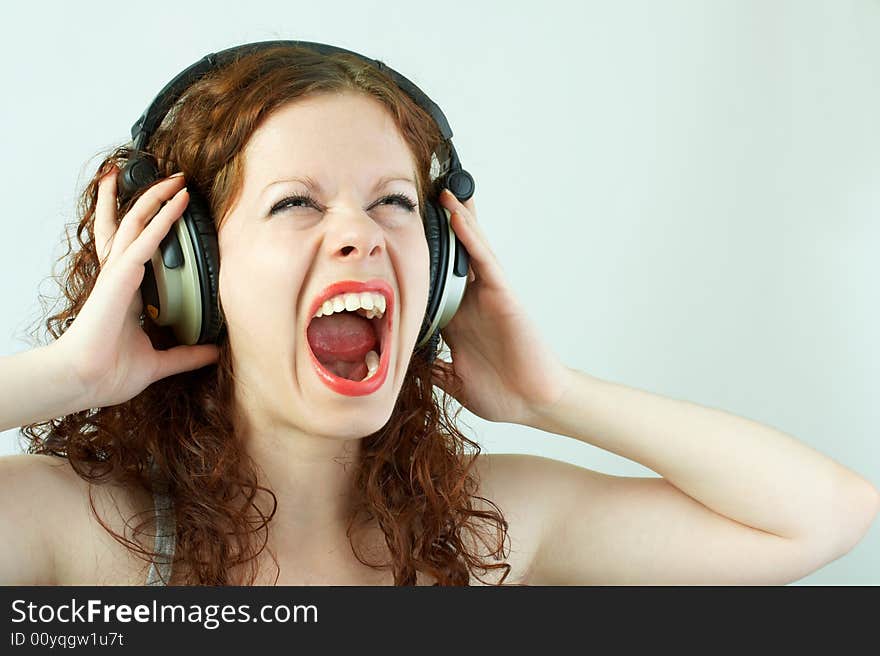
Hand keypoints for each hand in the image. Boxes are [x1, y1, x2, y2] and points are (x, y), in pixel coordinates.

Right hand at [57, 166, 219, 406]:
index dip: (149, 224)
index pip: (136, 248)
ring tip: (176, 178)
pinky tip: (177, 202)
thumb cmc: (109, 372)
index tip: (165, 207)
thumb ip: (185, 354)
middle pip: (131, 224)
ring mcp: (118, 273)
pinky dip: (162, 219)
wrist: (86, 381)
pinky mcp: (120, 277)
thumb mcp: (160, 361)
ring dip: (157, 197)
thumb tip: (213, 352)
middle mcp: (120, 276)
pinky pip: (145, 240)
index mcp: (127, 291)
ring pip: (136, 222)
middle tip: (170, 178)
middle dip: (150, 199)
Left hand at [430, 189, 572, 425]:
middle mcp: (470, 302)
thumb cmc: (502, 393)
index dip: (417, 260)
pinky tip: (457, 215)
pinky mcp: (503, 295)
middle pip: (451, 257)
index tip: (396, 238)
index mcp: (456, 321)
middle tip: (421, 196)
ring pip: (469, 248)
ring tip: (440, 188)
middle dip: (439, 228)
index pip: (432, 283)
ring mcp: (487, 296)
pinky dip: (471, 237)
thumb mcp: (453, 381)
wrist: (532, 403)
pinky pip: (484, 261)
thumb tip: (407, 369)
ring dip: (456, 218)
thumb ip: (432, 370)